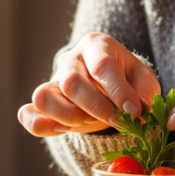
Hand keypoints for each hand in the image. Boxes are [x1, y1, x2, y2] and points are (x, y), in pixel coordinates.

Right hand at [18, 32, 161, 137]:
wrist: (110, 86)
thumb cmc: (129, 80)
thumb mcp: (144, 80)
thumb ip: (145, 93)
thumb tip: (140, 109)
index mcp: (96, 45)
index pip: (101, 65)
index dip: (118, 91)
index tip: (134, 112)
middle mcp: (70, 59)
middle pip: (71, 82)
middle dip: (96, 108)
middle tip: (117, 122)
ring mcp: (53, 80)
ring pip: (44, 97)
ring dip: (69, 117)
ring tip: (90, 123)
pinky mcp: (44, 102)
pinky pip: (28, 113)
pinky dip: (39, 125)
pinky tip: (61, 130)